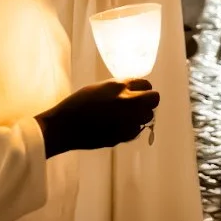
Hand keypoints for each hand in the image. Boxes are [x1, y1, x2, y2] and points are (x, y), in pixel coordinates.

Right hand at [36, 79, 159, 157]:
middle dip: (148, 101)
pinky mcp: (124, 135)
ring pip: (148, 116)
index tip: (138, 93)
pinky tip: (118, 127)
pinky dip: (132, 128)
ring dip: (141, 116)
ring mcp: (127, 119)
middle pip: (154, 99)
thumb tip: (135, 92)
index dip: (143, 89)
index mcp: (118, 86)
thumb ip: (119, 89)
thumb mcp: (100, 88)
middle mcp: (126, 101)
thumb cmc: (79, 104)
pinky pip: (137, 130)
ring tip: (126, 117)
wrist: (66, 126)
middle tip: (138, 105)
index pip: (146, 84)